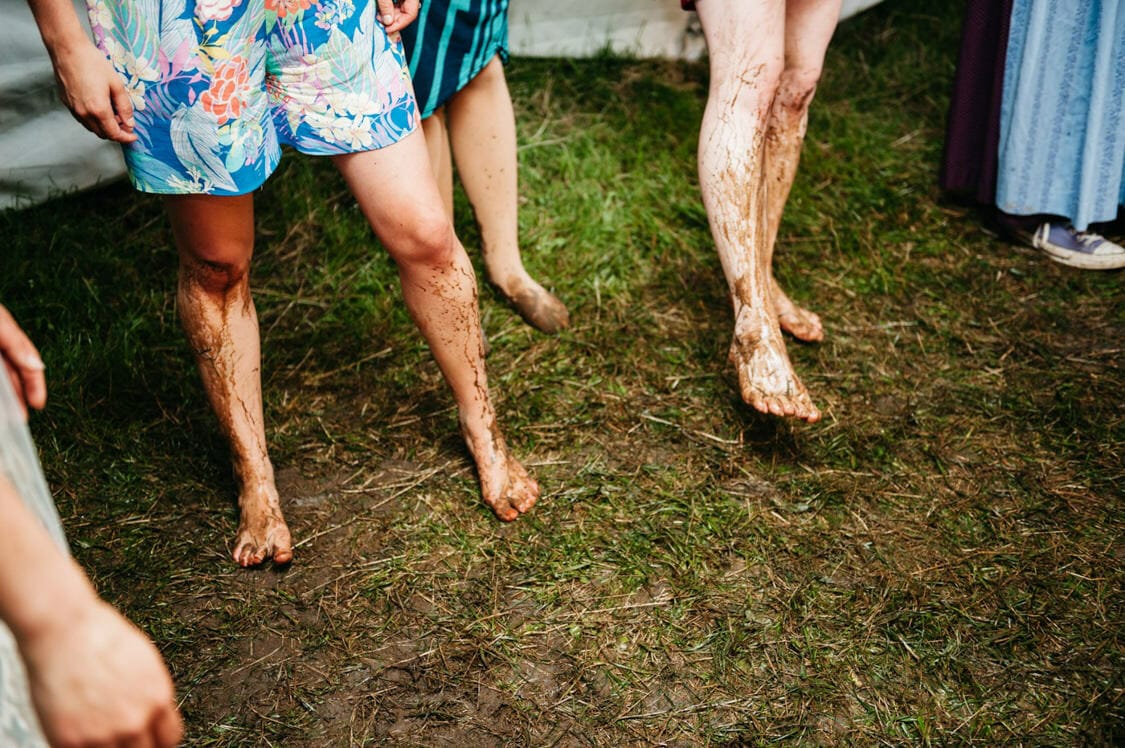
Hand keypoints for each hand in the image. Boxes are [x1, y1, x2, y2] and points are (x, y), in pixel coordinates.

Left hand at [0, 304, 45, 418]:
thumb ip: (16, 343)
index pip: (26, 364)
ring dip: (0, 399)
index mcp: (3, 338)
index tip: (37, 404)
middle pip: (6, 379)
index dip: (34, 384)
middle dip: (12, 400)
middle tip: (16, 420)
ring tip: (2, 418)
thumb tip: (36, 365)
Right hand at [20, 598, 183, 747]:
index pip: (169, 739)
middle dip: (133, 744)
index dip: (155, 738)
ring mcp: (102, 735)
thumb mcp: (144, 662)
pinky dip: (77, 746)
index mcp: (157, 699)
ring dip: (106, 746)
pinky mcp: (69, 741)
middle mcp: (134, 721)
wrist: (63, 630)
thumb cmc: (100, 637)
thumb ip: (150, 693)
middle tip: (118, 734)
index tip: (145, 736)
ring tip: (93, 729)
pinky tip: (73, 731)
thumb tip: (151, 713)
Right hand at [50, 39, 136, 143]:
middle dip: (116, 133)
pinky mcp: (66, 103)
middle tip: (126, 124)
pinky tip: (100, 109)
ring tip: (114, 115)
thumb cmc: (92, 63)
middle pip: (102, 134)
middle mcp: (84, 113)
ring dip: (104, 127)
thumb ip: (124, 107)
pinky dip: (93, 120)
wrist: (68, 49)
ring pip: (91, 128)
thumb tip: (130, 123)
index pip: (113, 133)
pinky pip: (82, 119)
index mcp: (98, 110)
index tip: (133, 136)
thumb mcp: (117, 84)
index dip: (125, 137)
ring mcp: (73, 109)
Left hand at [377, 0, 418, 33]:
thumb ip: (385, 5)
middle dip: (393, 21)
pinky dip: (390, 9)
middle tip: (382, 23)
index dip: (399, 25)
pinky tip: (383, 11)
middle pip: (407, 13)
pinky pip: (398, 4)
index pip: (411, 14)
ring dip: (391, 16)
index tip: (388, 30)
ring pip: (402, 9)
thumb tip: (388, 21)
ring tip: (380, 17)